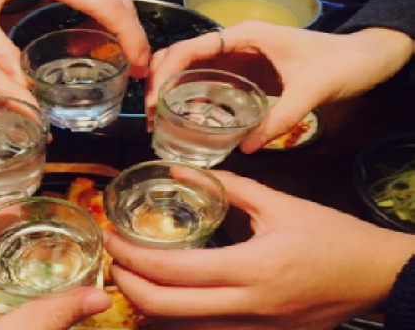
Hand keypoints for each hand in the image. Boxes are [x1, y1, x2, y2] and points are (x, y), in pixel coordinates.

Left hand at [105, 171, 414, 329]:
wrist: (375, 278)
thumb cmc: (332, 236)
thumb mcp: (281, 203)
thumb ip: (229, 186)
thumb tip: (184, 172)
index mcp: (253, 268)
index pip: (174, 270)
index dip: (132, 256)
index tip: (111, 237)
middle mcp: (249, 307)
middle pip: (166, 309)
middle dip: (128, 286)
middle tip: (113, 260)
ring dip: (149, 305)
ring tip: (134, 276)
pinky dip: (178, 319)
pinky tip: (170, 297)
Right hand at [147, 21, 412, 151]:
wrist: (362, 59)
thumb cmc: (339, 63)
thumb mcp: (311, 91)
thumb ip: (279, 118)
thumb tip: (245, 148)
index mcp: (244, 36)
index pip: (191, 48)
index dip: (165, 73)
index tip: (154, 102)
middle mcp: (234, 43)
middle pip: (182, 56)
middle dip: (160, 83)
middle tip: (152, 117)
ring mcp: (237, 58)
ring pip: (191, 69)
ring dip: (172, 92)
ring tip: (161, 122)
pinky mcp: (243, 73)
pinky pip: (209, 82)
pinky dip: (193, 98)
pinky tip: (188, 121)